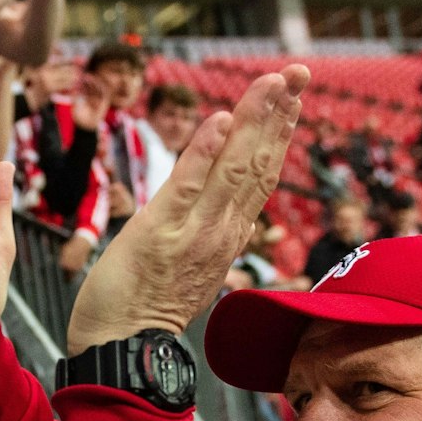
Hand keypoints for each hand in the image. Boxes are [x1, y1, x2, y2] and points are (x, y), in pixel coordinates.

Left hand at [65, 67, 306, 355]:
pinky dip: (205, 151)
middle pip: (258, 162)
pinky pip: (187, 186)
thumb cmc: (147, 309)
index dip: (280, 132)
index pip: (262, 174)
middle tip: (299, 71)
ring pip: (233, 167)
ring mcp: (193, 231)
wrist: (122, 349)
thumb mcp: (195, 269)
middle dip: (280, 113)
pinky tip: (221, 120)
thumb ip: (218, 236)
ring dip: (254, 120)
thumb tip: (240, 215)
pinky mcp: (159, 232)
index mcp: (229, 235)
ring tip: (273, 82)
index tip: (294, 95)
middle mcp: (221, 230)